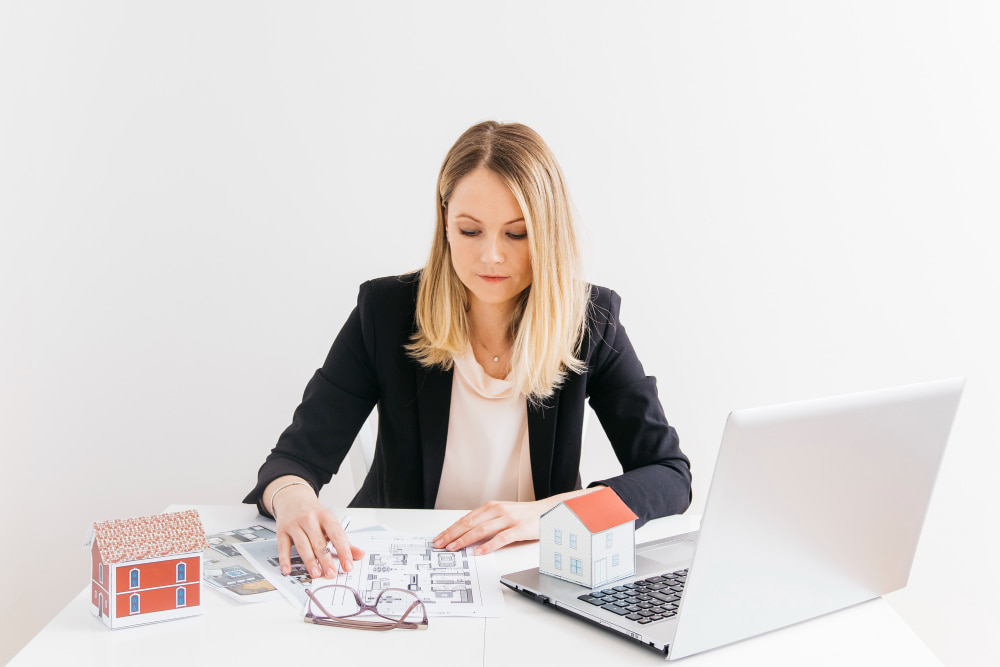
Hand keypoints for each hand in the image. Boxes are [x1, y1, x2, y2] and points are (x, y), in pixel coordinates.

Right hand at [266, 476, 364, 577]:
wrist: (293, 498)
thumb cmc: (314, 513)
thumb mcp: (330, 522)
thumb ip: (344, 541)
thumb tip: (360, 555)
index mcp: (325, 516)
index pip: (337, 535)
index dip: (344, 551)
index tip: (348, 566)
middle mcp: (310, 519)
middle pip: (319, 542)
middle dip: (326, 560)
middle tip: (331, 574)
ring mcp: (295, 524)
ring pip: (303, 545)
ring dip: (309, 561)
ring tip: (316, 574)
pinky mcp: (282, 530)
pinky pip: (283, 547)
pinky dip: (285, 559)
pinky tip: (288, 570)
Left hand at [432, 487, 603, 555]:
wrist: (549, 511)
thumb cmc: (525, 515)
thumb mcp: (504, 514)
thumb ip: (488, 522)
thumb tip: (468, 536)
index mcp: (492, 507)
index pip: (466, 518)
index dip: (451, 528)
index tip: (440, 538)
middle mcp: (498, 510)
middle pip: (470, 523)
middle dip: (453, 534)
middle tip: (440, 544)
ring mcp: (509, 519)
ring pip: (482, 529)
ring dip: (465, 539)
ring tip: (454, 548)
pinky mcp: (519, 528)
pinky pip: (500, 538)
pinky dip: (488, 546)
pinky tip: (479, 552)